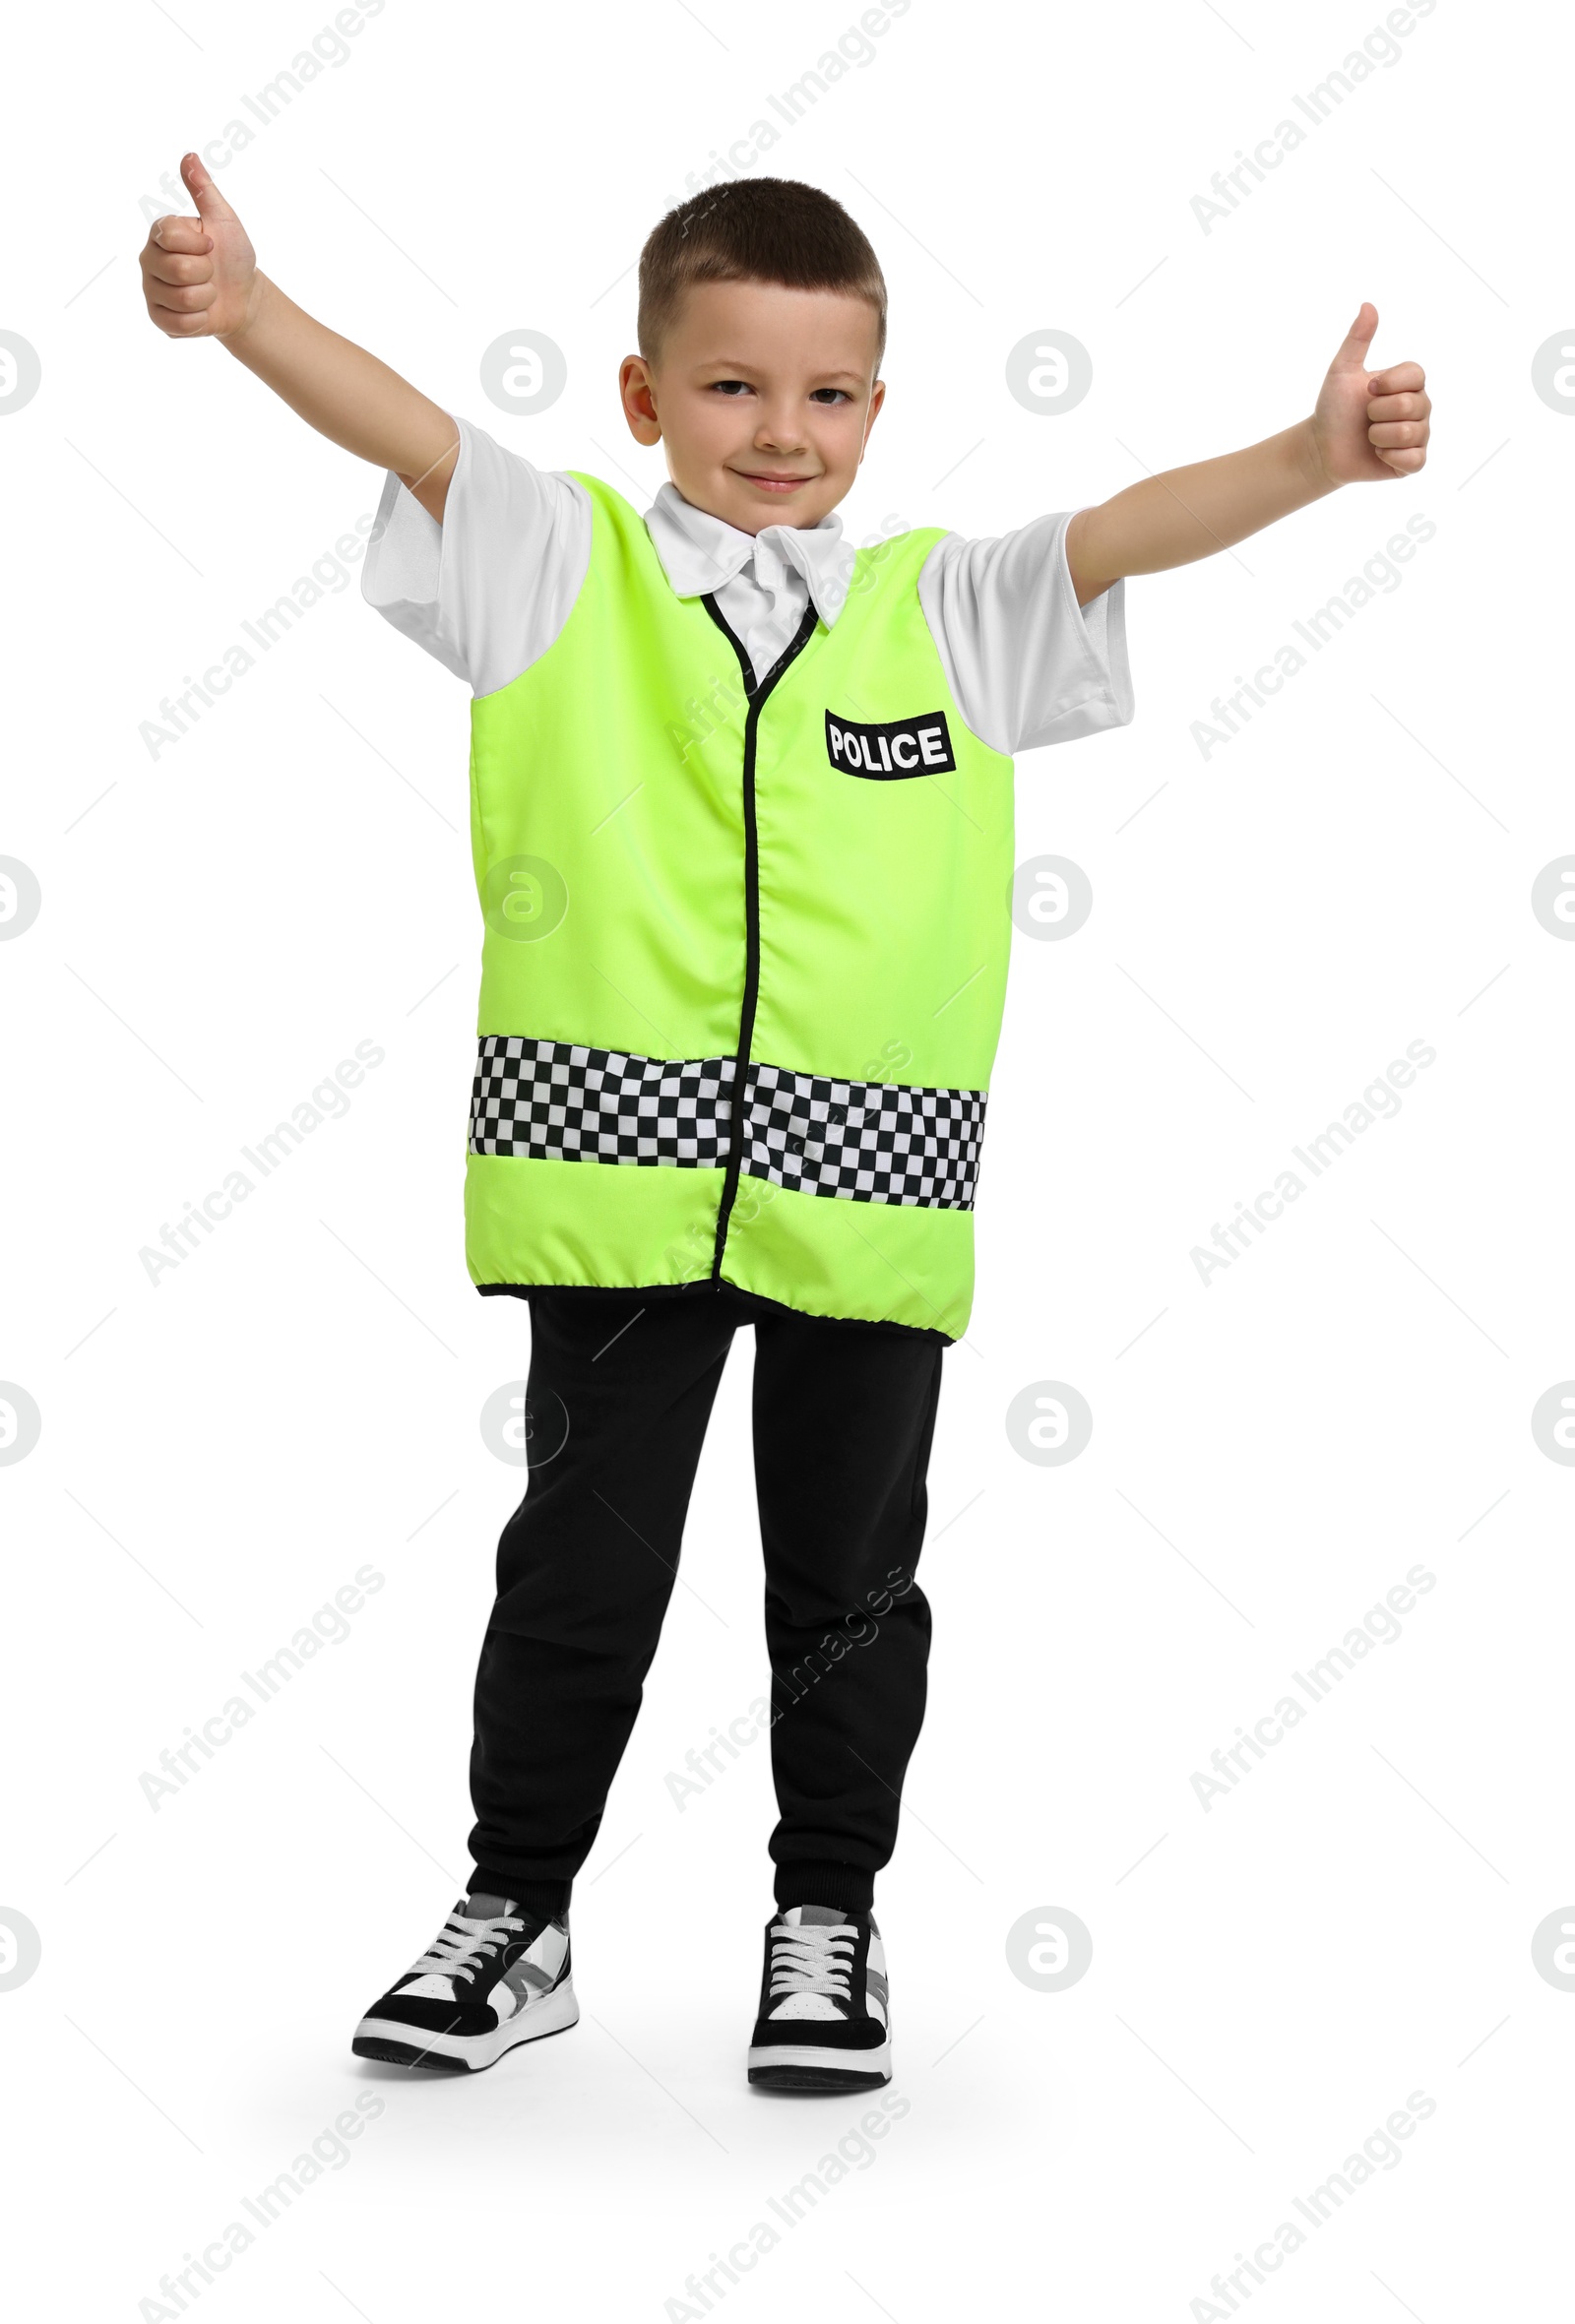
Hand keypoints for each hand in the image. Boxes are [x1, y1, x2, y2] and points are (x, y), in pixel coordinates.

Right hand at [139, 151, 258, 340]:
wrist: (243, 297)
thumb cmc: (232, 256)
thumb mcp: (223, 219)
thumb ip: (204, 190)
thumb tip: (189, 156)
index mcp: (161, 233)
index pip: (171, 236)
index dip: (200, 244)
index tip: (210, 246)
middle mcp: (148, 259)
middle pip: (179, 269)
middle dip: (207, 273)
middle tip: (209, 272)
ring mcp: (151, 290)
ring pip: (183, 298)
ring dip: (207, 298)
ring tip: (207, 291)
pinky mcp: (158, 318)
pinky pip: (179, 324)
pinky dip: (200, 320)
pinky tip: (201, 311)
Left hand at [1308, 302, 1430, 485]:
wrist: (1323, 447)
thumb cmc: (1334, 409)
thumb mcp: (1342, 371)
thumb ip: (1357, 339)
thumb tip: (1368, 305)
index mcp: (1409, 383)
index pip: (1415, 375)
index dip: (1388, 385)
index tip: (1367, 390)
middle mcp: (1421, 407)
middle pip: (1411, 406)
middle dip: (1377, 413)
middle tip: (1366, 417)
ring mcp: (1420, 435)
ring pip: (1408, 434)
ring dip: (1377, 436)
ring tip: (1369, 436)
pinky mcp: (1413, 463)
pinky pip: (1413, 460)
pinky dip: (1389, 457)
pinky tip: (1378, 454)